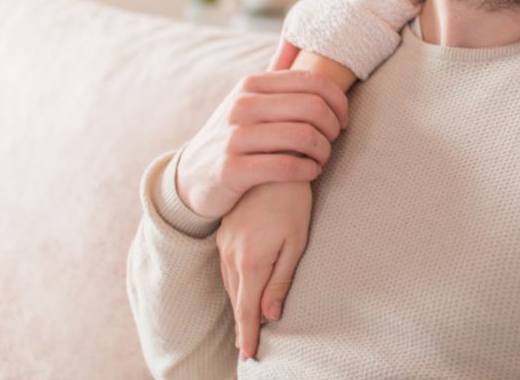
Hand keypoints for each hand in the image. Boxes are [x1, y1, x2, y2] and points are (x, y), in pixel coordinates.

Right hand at [175, 41, 348, 219]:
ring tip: (321, 159)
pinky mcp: (231, 170)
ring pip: (303, 137)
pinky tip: (310, 172)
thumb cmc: (235, 134)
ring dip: (323, 151)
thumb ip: (273, 73)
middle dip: (333, 127)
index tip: (343, 120)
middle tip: (332, 141)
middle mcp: (241, 105)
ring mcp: (234, 137)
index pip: (312, 82)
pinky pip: (286, 166)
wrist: (192, 176)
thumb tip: (293, 36)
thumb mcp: (248, 99)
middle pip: (313, 108)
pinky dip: (308, 170)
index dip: (339, 101)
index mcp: (251, 84)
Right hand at [218, 181, 313, 359]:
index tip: (249, 356)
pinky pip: (226, 269)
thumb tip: (271, 315)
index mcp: (250, 262)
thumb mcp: (295, 241)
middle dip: (241, 325)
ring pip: (229, 285)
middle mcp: (231, 256)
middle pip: (236, 300)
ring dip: (236, 306)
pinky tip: (239, 290)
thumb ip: (280, 279)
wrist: (270, 162)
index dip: (248, 334)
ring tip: (243, 327)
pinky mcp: (224, 233)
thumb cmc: (292, 202)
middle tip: (245, 349)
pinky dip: (233, 286)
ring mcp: (224, 244)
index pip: (247, 309)